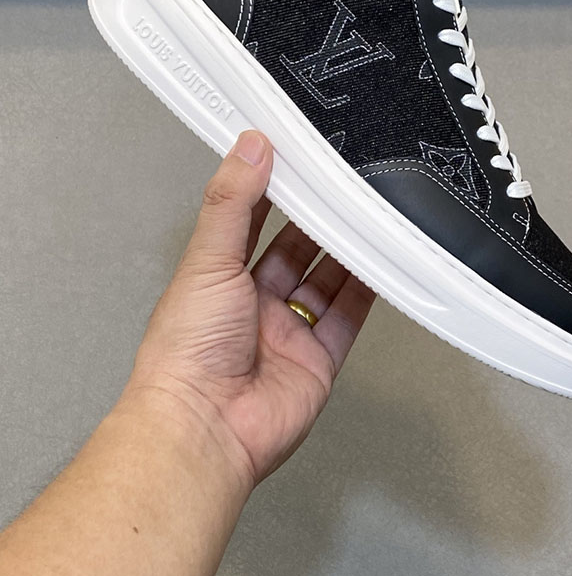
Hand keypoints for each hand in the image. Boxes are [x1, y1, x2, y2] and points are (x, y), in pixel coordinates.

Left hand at [126, 130, 374, 488]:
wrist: (205, 427)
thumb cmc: (187, 353)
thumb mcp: (208, 260)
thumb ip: (233, 203)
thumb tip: (248, 147)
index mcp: (218, 278)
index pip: (252, 221)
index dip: (276, 191)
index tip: (300, 160)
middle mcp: (253, 304)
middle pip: (296, 250)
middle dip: (319, 221)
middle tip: (345, 186)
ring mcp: (287, 333)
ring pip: (326, 281)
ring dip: (347, 252)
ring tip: (369, 216)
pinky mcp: (317, 360)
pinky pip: (348, 318)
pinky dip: (366, 292)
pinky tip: (380, 265)